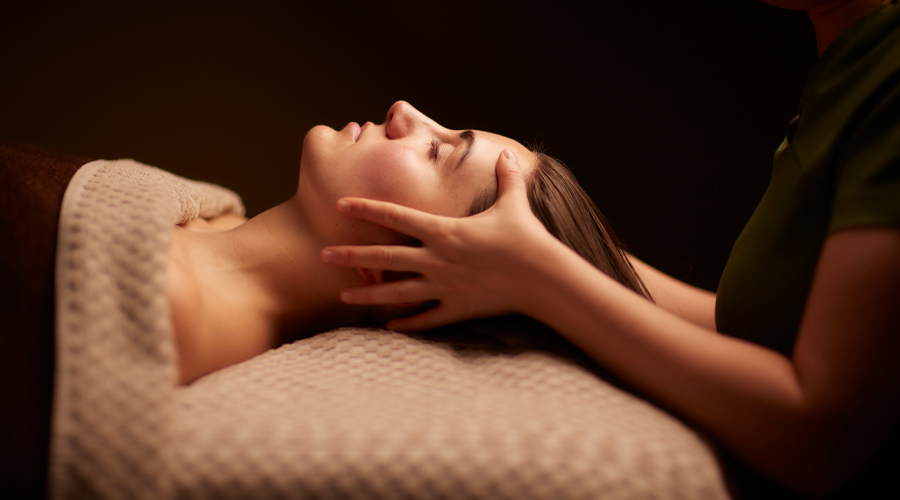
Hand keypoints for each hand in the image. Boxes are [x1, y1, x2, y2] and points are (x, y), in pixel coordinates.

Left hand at [320, 149, 561, 330]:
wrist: (543, 277)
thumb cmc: (527, 237)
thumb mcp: (514, 202)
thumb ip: (505, 177)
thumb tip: (507, 151)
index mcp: (444, 230)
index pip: (395, 215)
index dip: (366, 208)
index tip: (340, 204)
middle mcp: (437, 258)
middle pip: (384, 257)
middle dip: (351, 255)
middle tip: (322, 255)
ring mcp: (445, 286)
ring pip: (397, 292)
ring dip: (369, 294)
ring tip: (343, 296)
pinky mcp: (457, 308)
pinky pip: (426, 318)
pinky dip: (407, 323)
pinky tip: (388, 326)